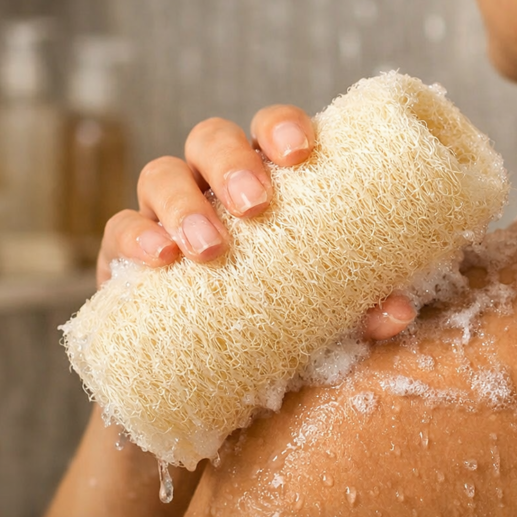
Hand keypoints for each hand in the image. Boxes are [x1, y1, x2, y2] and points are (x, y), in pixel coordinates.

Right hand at [97, 105, 414, 339]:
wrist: (207, 389)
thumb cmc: (275, 330)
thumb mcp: (324, 321)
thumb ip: (360, 310)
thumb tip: (397, 309)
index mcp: (265, 183)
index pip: (269, 130)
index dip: (281, 127)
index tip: (302, 152)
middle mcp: (212, 187)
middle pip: (211, 139)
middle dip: (232, 163)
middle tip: (257, 206)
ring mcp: (166, 217)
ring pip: (161, 174)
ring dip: (184, 202)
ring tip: (209, 247)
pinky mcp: (126, 260)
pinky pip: (119, 230)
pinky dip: (135, 237)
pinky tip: (158, 258)